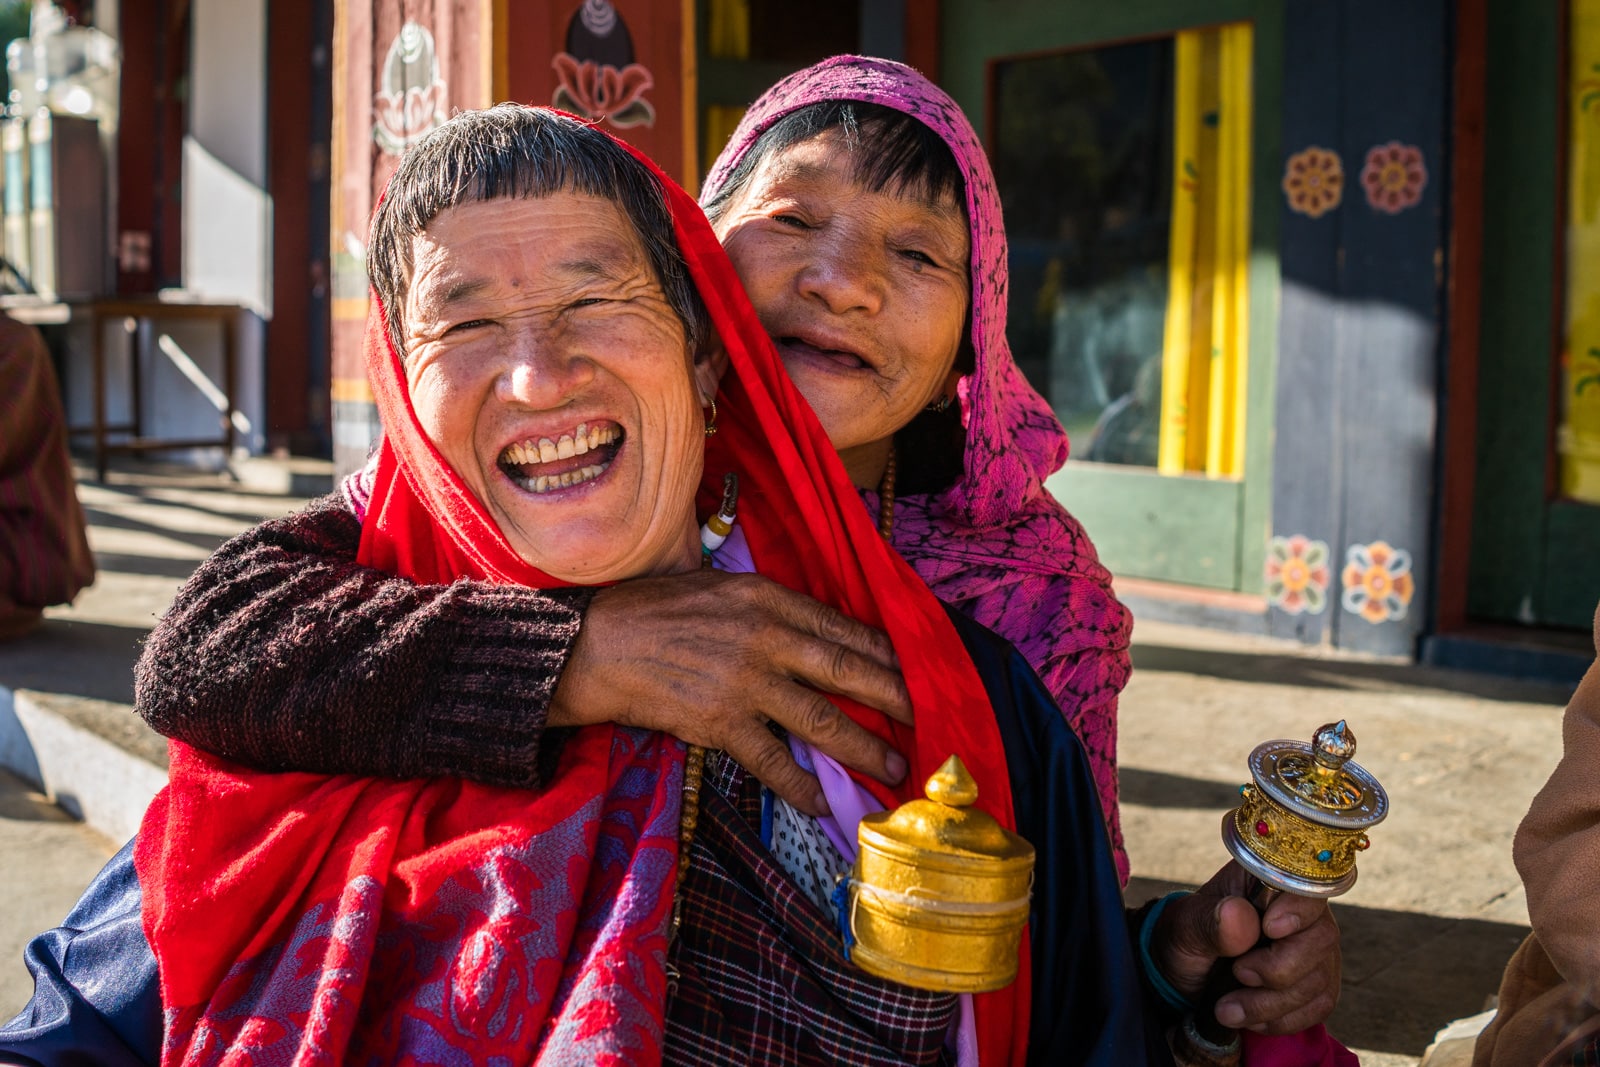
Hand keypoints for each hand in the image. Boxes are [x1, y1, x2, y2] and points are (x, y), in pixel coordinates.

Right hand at [548, 570, 911, 815]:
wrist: (597, 645)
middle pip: (849, 672)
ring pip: (823, 721)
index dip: (887, 654)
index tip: (916, 671)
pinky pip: (773, 761)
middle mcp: (766, 638)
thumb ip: (771, 607)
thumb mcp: (721, 588)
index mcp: (769, 599)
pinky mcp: (720, 723)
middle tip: (928, 718)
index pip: (844, 629)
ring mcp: (745, 683)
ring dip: (865, 748)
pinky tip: (823, 805)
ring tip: (894, 768)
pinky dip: (801, 786)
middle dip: (896, 698)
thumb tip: (820, 632)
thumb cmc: (657, 611)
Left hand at [1152, 862, 1340, 1034]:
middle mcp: (1302, 912)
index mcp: (1269, 882)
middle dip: (1277, 970)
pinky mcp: (1318, 983)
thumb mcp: (1185, 926)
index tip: (1270, 929)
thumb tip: (1240, 916)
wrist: (1187, 972)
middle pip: (1320, 939)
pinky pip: (1318, 1006)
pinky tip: (1252, 1018)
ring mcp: (1315, 949)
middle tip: (1237, 974)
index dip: (1297, 910)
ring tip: (1228, 1009)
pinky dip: (1283, 1020)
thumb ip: (1210, 920)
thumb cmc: (1188, 937)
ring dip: (1271, 1004)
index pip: (1305, 887)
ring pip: (1318, 980)